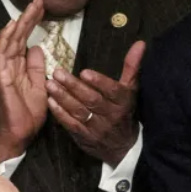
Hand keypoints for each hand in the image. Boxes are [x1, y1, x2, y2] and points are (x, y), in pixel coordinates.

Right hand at [0, 0, 48, 160]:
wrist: (20, 133)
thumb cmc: (28, 112)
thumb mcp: (40, 85)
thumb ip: (38, 67)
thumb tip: (38, 47)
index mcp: (19, 66)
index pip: (25, 39)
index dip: (32, 22)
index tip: (43, 8)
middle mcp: (9, 65)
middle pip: (17, 36)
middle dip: (27, 17)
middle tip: (38, 0)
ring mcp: (3, 70)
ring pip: (8, 41)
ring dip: (18, 24)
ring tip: (29, 9)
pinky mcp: (0, 77)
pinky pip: (0, 55)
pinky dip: (4, 40)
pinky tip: (11, 27)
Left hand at [46, 41, 143, 165]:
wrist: (123, 148)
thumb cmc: (125, 112)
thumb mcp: (131, 89)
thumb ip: (132, 66)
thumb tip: (139, 43)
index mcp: (123, 102)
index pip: (112, 91)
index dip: (99, 82)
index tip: (84, 72)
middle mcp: (111, 115)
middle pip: (92, 100)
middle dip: (74, 86)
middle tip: (58, 73)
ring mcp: (97, 128)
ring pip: (79, 112)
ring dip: (63, 98)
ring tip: (50, 84)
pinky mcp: (85, 137)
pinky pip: (72, 125)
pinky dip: (60, 114)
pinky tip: (50, 102)